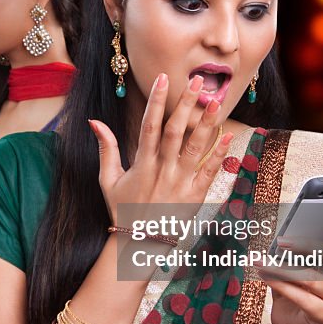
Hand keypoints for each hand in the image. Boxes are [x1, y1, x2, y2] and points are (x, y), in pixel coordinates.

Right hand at [90, 73, 233, 224]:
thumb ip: (106, 148)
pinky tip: (228, 136)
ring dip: (207, 124)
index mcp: (142, 163)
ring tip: (216, 102)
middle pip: (175, 131)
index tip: (163, 79)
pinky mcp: (195, 197)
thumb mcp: (108, 180)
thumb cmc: (122, 210)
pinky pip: (209, 173)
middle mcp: (162, 170)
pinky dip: (219, 155)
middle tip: (198, 81)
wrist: (138, 244)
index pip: (149, 125)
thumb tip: (94, 121)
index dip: (156, 100)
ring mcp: (180, 183)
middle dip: (186, 104)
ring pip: (195, 148)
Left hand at [260, 221, 322, 323]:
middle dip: (306, 247)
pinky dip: (281, 285)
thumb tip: (281, 240)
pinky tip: (266, 277)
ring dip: (283, 270)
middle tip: (281, 242)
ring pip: (312, 279)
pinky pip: (302, 297)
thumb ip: (290, 255)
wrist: (289, 322)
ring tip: (263, 263)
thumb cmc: (291, 290)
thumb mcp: (288, 268)